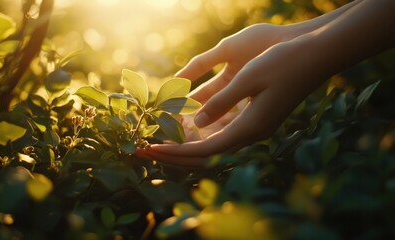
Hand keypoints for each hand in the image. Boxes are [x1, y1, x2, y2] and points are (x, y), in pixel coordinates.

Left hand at [137, 35, 323, 166]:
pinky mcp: (256, 115)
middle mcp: (252, 132)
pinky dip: (202, 128)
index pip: (205, 150)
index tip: (149, 150)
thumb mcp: (249, 79)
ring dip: (187, 141)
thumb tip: (197, 123)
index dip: (175, 152)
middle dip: (176, 154)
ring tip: (160, 136)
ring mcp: (255, 125)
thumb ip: (221, 103)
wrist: (318, 54)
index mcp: (251, 128)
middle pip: (207, 153)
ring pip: (213, 142)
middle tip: (147, 150)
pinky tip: (186, 120)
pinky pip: (222, 128)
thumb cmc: (285, 62)